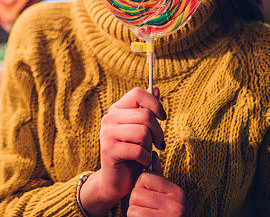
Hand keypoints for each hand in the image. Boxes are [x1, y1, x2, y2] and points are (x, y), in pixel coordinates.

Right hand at [80, 87, 165, 215]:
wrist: (116, 181)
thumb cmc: (132, 153)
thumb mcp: (142, 129)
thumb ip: (147, 109)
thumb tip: (155, 87)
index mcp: (117, 109)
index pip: (137, 93)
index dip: (154, 103)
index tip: (163, 117)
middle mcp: (109, 118)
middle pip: (145, 115)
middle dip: (158, 132)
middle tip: (159, 144)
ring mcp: (107, 134)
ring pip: (142, 132)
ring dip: (150, 146)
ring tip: (147, 153)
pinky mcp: (109, 150)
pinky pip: (138, 150)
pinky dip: (145, 159)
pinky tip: (142, 162)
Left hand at [128, 172, 184, 215]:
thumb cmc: (163, 213)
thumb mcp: (163, 195)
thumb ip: (157, 177)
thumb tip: (153, 154)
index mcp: (177, 192)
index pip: (145, 177)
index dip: (140, 186)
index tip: (147, 196)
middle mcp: (175, 204)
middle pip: (137, 191)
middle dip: (135, 200)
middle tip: (146, 208)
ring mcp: (168, 214)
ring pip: (134, 202)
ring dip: (134, 209)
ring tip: (145, 214)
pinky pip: (133, 213)